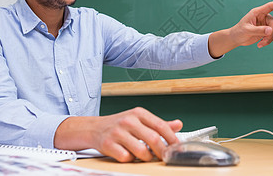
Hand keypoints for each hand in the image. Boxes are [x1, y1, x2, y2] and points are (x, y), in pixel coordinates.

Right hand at [54, 107, 182, 161]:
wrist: (94, 128)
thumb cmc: (119, 125)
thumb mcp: (139, 119)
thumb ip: (158, 124)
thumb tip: (178, 124)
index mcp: (138, 113)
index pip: (161, 126)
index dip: (172, 138)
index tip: (177, 147)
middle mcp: (129, 121)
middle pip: (153, 139)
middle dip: (162, 152)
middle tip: (165, 157)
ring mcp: (118, 133)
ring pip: (142, 152)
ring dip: (146, 158)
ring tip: (145, 156)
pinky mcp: (108, 145)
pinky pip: (127, 158)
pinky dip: (131, 160)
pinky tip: (129, 155)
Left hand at [208, 0, 272, 57]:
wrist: (236, 38)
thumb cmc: (239, 31)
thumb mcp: (247, 30)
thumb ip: (259, 30)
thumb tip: (270, 31)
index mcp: (257, 13)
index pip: (270, 6)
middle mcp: (262, 17)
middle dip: (271, 32)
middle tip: (265, 39)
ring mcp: (264, 24)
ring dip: (269, 38)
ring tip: (261, 43)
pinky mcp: (265, 31)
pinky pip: (272, 35)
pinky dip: (268, 41)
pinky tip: (261, 43)